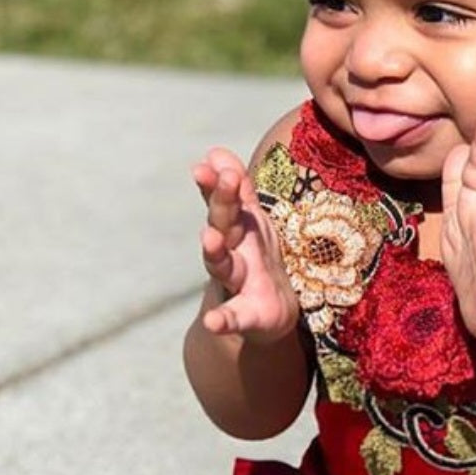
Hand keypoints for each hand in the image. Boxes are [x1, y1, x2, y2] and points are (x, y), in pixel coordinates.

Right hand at [192, 147, 298, 340]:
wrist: (265, 312)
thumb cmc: (255, 260)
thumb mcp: (250, 222)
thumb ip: (237, 190)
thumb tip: (215, 152)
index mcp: (237, 229)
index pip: (225, 200)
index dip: (219, 181)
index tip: (211, 159)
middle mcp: (231, 252)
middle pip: (223, 223)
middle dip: (221, 201)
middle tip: (216, 176)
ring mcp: (236, 283)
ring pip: (221, 265)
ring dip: (215, 251)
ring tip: (210, 238)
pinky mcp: (245, 316)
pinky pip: (232, 317)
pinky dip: (222, 320)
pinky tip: (213, 323)